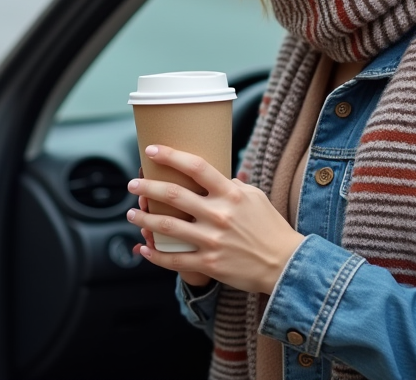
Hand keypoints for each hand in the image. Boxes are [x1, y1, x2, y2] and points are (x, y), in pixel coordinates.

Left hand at [126, 144, 304, 295]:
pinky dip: (155, 255)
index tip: (152, 150)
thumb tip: (215, 177)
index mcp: (230, 194)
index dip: (172, 156)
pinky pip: (174, 259)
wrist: (285, 264)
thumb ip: (232, 186)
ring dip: (144, 219)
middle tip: (133, 185)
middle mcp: (218, 215)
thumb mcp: (255, 198)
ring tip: (130, 213)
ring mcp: (212, 240)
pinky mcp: (209, 263)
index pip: (197, 167)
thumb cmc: (270, 227)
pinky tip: (144, 249)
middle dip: (148, 188)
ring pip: (167, 227)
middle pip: (174, 195)